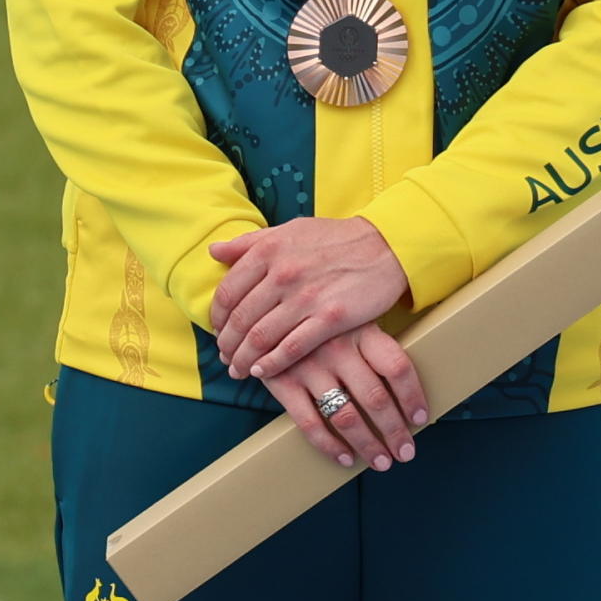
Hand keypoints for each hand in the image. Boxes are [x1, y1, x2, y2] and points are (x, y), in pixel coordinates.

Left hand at [206, 215, 409, 393]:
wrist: (387, 245)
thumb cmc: (335, 238)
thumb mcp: (289, 230)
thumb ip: (249, 242)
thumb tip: (214, 251)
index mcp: (268, 251)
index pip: (228, 294)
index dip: (217, 318)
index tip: (218, 331)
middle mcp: (282, 274)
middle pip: (241, 320)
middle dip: (227, 344)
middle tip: (225, 357)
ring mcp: (306, 298)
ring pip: (261, 337)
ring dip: (244, 358)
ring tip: (238, 369)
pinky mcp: (331, 318)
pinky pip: (292, 348)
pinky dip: (271, 363)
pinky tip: (262, 371)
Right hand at [271, 319, 426, 471]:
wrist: (262, 311)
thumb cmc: (320, 323)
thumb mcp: (351, 319)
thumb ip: (373, 346)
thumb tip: (404, 388)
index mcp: (361, 330)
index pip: (397, 368)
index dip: (413, 397)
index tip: (421, 419)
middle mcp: (337, 348)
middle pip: (376, 399)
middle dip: (395, 432)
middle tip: (405, 453)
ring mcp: (308, 366)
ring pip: (346, 416)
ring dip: (368, 445)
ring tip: (381, 462)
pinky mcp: (283, 382)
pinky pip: (310, 423)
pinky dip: (330, 446)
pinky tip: (346, 458)